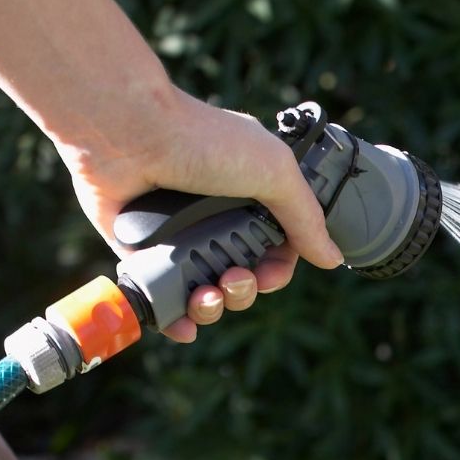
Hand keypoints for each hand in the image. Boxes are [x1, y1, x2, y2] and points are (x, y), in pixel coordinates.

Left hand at [52, 87, 345, 342]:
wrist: (127, 133)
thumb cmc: (202, 141)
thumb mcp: (274, 171)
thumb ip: (306, 217)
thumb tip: (332, 258)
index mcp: (250, 199)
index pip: (275, 251)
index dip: (277, 271)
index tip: (269, 273)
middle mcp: (214, 220)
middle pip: (242, 277)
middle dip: (244, 291)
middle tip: (234, 278)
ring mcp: (175, 237)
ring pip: (204, 292)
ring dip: (213, 307)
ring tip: (205, 297)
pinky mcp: (139, 250)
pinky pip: (162, 295)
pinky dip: (175, 318)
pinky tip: (185, 326)